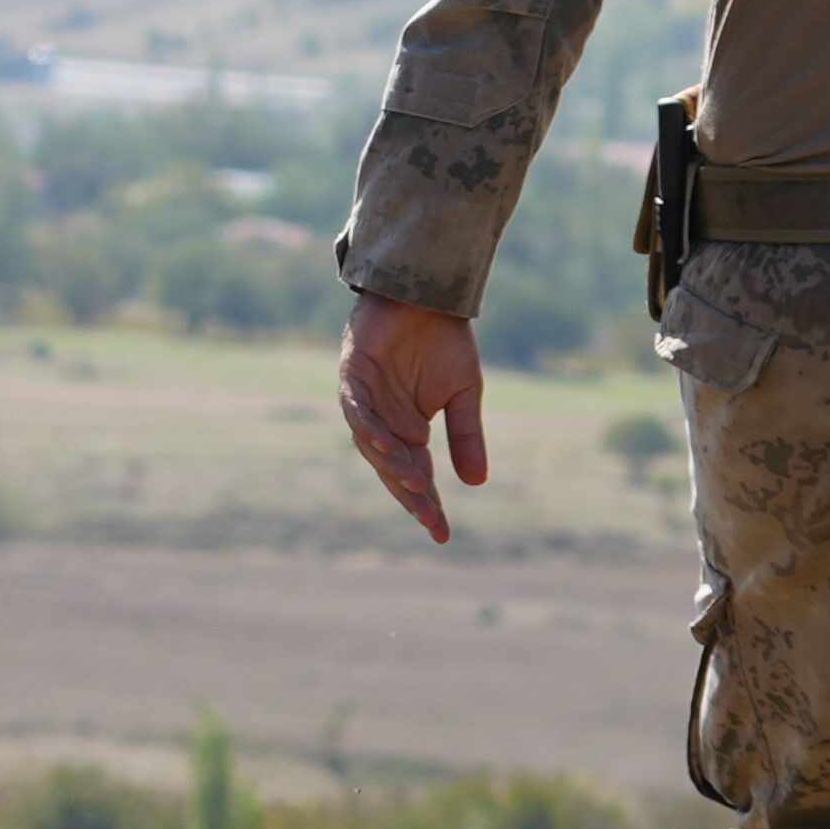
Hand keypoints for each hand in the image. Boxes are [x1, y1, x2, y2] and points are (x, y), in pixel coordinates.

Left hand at [338, 293, 489, 542]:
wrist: (428, 295)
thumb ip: (466, 435)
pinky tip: (386, 444)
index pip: (415, 477)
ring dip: (392, 465)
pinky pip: (357, 410)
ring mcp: (365, 401)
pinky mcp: (353, 376)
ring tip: (415, 486)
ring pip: (373, 444)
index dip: (427, 504)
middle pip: (392, 469)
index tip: (442, 534)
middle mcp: (383, 423)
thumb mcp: (464, 394)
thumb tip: (476, 483)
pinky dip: (369, 428)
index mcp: (407, 432)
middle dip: (410, 496)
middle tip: (430, 519)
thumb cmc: (443, 341)